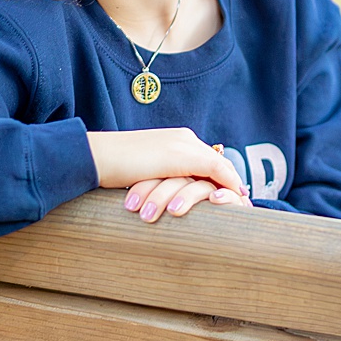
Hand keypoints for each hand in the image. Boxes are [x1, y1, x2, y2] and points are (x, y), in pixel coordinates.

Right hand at [87, 128, 248, 224]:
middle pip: (217, 160)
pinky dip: (228, 183)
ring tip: (243, 203)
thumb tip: (165, 197)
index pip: (205, 158)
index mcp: (174, 140)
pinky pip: (214, 169)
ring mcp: (183, 144)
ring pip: (219, 164)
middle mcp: (183, 138)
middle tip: (245, 200)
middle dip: (231, 180)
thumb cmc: (110, 168)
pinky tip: (235, 197)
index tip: (231, 192)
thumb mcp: (142, 172)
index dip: (219, 176)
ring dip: (232, 184)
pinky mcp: (180, 156)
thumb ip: (159, 177)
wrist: (95, 157)